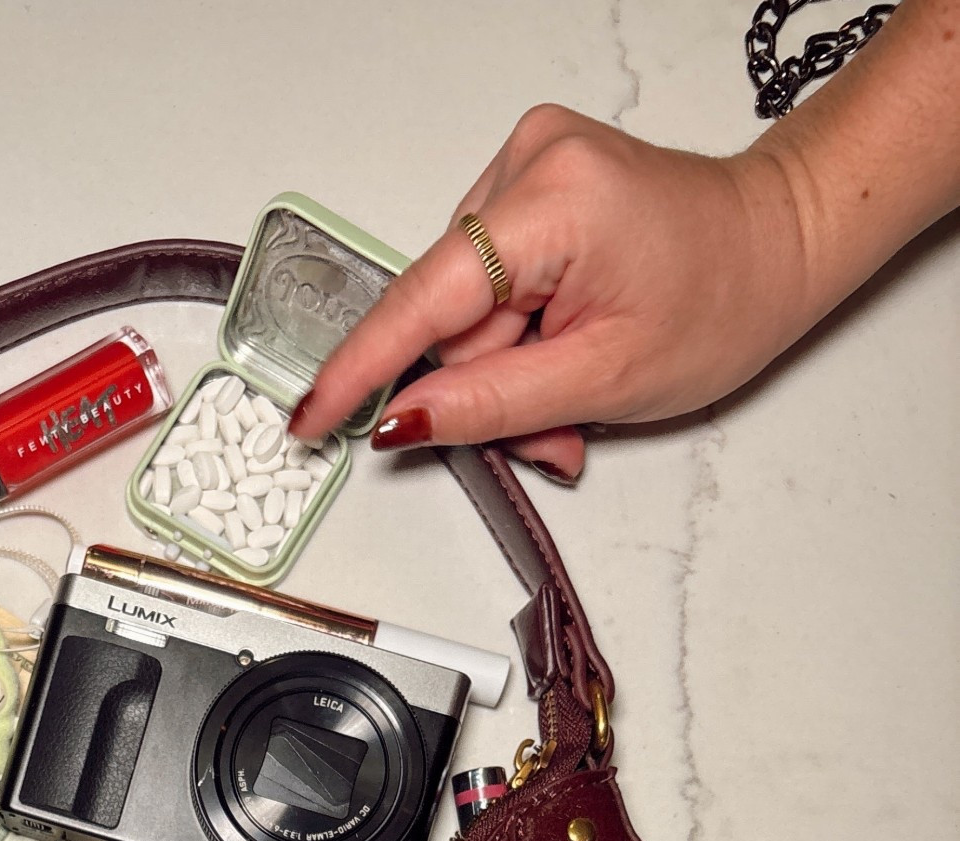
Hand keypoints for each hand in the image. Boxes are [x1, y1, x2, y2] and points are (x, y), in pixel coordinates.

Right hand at [290, 105, 813, 481]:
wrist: (778, 243)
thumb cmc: (723, 297)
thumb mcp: (605, 378)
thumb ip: (492, 404)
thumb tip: (405, 419)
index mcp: (552, 202)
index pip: (425, 301)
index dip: (363, 370)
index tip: (312, 414)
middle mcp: (530, 162)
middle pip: (450, 316)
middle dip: (485, 385)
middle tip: (549, 430)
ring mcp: (528, 163)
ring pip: (467, 309)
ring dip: (505, 364)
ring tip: (573, 379)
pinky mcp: (531, 179)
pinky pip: (488, 283)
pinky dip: (516, 330)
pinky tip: (564, 338)